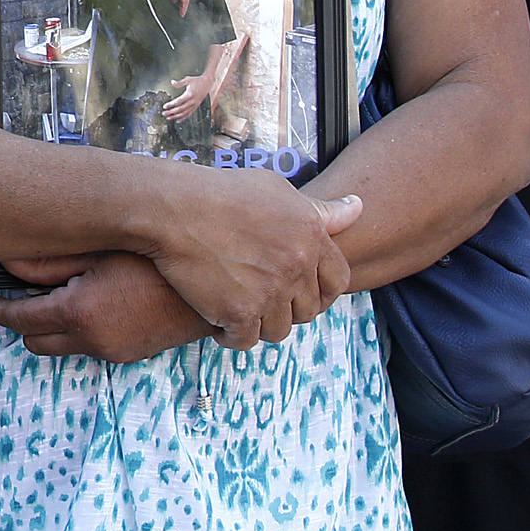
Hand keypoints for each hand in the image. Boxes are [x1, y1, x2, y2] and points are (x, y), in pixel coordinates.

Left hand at [0, 251, 211, 362]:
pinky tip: (86, 302)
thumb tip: (4, 263)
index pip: (19, 320)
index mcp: (79, 314)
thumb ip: (46, 263)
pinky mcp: (129, 356)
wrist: (210, 285)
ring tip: (52, 294)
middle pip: (35, 342)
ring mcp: (114, 353)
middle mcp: (94, 341)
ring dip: (49, 327)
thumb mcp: (95, 253)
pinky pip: (89, 348)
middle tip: (17, 294)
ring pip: (61, 348)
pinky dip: (76, 331)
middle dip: (20, 321)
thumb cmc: (154, 259)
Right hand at [142, 175, 361, 349]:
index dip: (319, 290)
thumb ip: (319, 209)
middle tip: (259, 297)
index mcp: (311, 237)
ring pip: (278, 329)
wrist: (171, 208)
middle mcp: (297, 266)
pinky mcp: (238, 311)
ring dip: (259, 324)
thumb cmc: (219, 193)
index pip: (338, 280)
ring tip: (238, 310)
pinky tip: (218, 321)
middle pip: (307, 309)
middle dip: (286, 307)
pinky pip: (245, 340)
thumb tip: (358, 207)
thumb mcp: (275, 190)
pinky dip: (231, 335)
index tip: (296, 289)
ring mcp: (269, 291)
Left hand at [160, 73, 214, 121]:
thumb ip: (179, 83)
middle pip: (180, 109)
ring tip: (169, 117)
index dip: (171, 105)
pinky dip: (184, 118)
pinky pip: (189, 114)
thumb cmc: (198, 81)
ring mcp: (195, 105)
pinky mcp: (196, 106)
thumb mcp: (188, 80)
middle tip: (164, 113)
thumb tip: (172, 82)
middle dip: (171, 112)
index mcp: (190, 94)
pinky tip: (178, 120)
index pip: (178, 101)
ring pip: (184, 113)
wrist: (208, 84)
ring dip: (176, 116)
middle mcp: (192, 101)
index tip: (165, 106)